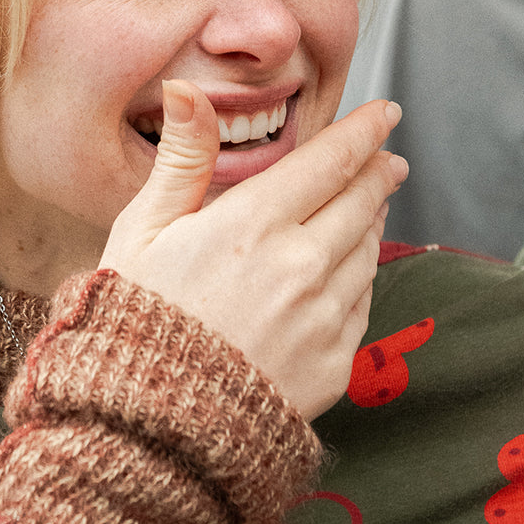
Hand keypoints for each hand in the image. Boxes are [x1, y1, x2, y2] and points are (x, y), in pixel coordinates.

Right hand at [99, 81, 406, 418]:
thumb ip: (183, 158)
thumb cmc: (134, 320)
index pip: (329, 161)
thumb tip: (188, 90)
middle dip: (378, 172)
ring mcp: (323, 318)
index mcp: (254, 225)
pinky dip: (362, 275)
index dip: (363, 132)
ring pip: (368, 251)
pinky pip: (362, 305)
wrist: (149, 433)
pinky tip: (352, 267)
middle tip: (388, 157)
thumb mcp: (143, 229)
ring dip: (373, 220)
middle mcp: (300, 266)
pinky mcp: (333, 365)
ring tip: (370, 205)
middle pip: (360, 201)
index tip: (385, 113)